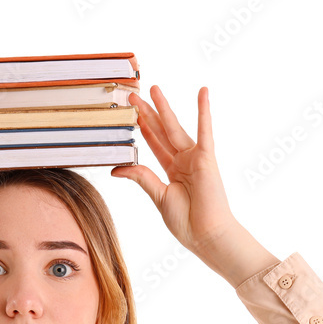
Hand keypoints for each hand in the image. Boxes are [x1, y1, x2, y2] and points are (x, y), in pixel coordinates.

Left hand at [111, 85, 237, 264]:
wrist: (206, 235)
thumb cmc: (187, 221)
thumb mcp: (158, 196)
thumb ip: (141, 177)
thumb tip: (116, 169)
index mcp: (172, 170)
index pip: (153, 142)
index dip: (141, 126)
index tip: (130, 112)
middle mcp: (183, 160)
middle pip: (161, 130)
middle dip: (146, 112)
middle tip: (132, 94)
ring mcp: (195, 157)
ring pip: (175, 127)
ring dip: (164, 107)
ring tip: (153, 88)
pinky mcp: (206, 158)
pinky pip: (204, 131)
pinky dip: (204, 111)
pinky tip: (202, 92)